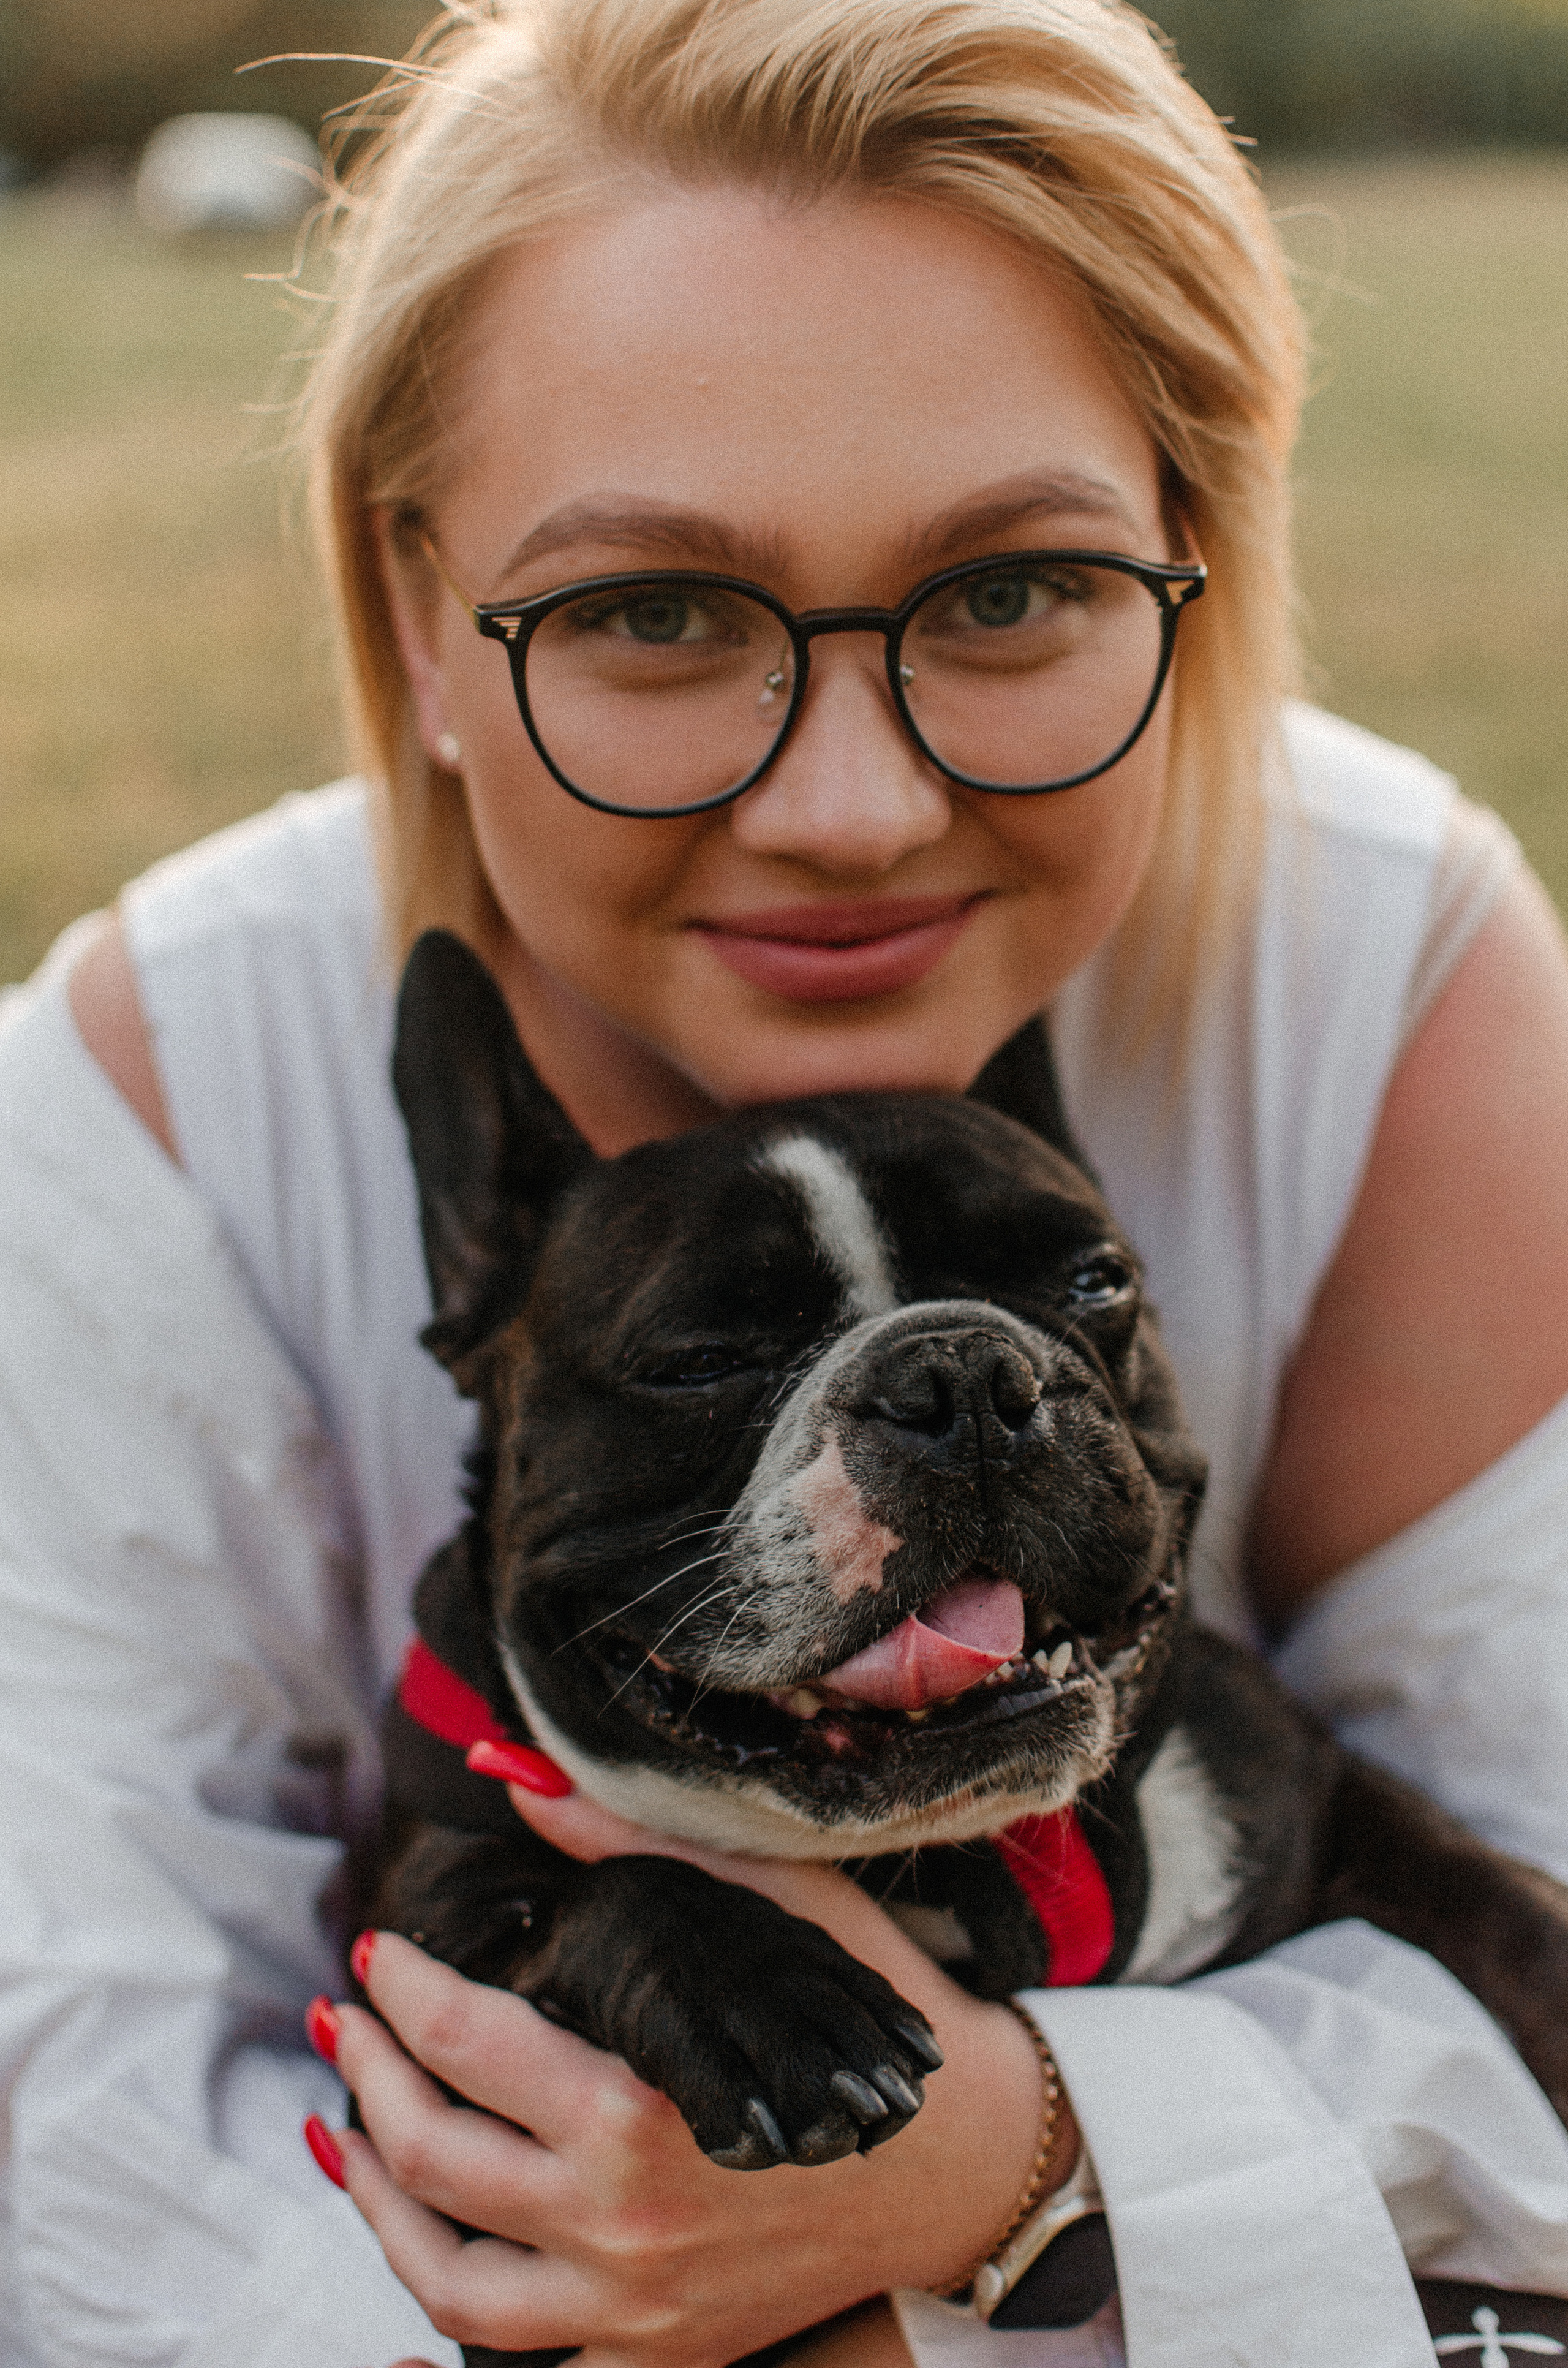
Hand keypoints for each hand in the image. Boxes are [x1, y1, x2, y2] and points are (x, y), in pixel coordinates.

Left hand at [325, 1773, 1072, 2364]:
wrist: (968, 2166)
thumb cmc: (872, 2015)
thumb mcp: (773, 1901)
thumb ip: (631, 1839)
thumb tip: (510, 1774)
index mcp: (644, 2112)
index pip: (467, 2043)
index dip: (403, 1989)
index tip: (379, 1952)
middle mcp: (626, 2227)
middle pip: (432, 2161)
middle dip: (369, 2078)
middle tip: (347, 2020)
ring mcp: (637, 2308)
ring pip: (445, 2281)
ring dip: (375, 2204)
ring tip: (346, 2134)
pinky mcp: (659, 2354)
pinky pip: (515, 2361)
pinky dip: (435, 2317)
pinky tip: (413, 2247)